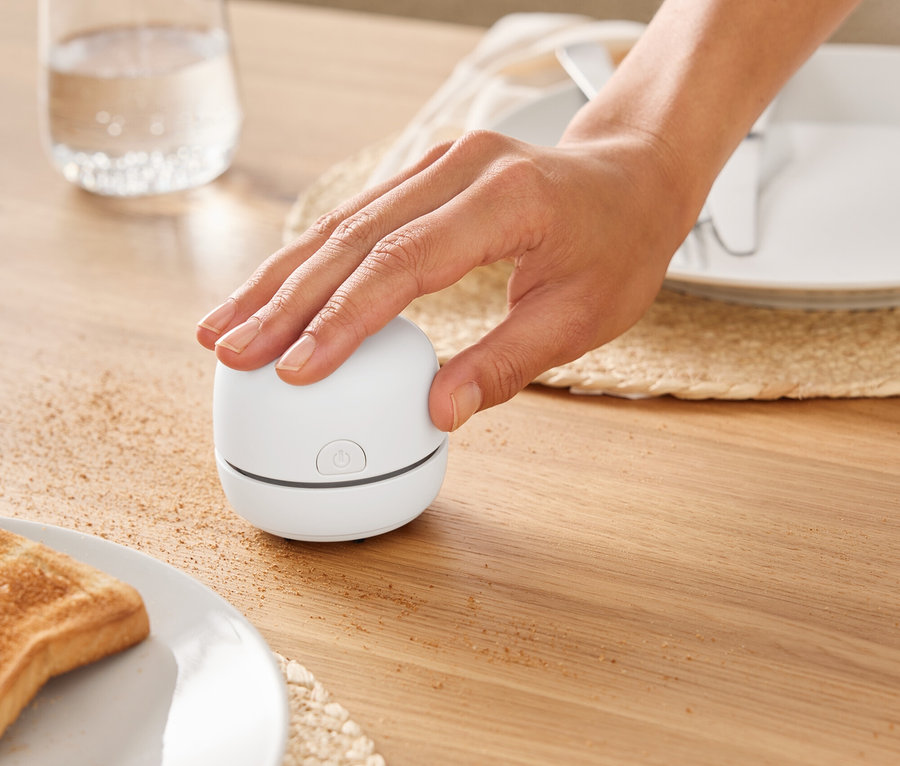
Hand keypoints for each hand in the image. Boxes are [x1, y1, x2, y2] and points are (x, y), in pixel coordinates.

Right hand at [197, 126, 695, 430]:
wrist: (632, 175)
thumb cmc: (618, 244)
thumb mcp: (580, 317)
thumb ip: (505, 364)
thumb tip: (437, 412)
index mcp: (506, 199)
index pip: (402, 261)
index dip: (341, 319)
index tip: (294, 369)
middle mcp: (460, 167)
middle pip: (351, 237)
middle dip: (284, 300)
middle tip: (229, 351)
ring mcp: (437, 163)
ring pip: (339, 223)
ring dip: (279, 278)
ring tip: (224, 326)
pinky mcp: (424, 175)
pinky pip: (355, 219)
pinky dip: (308, 261)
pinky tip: (273, 293)